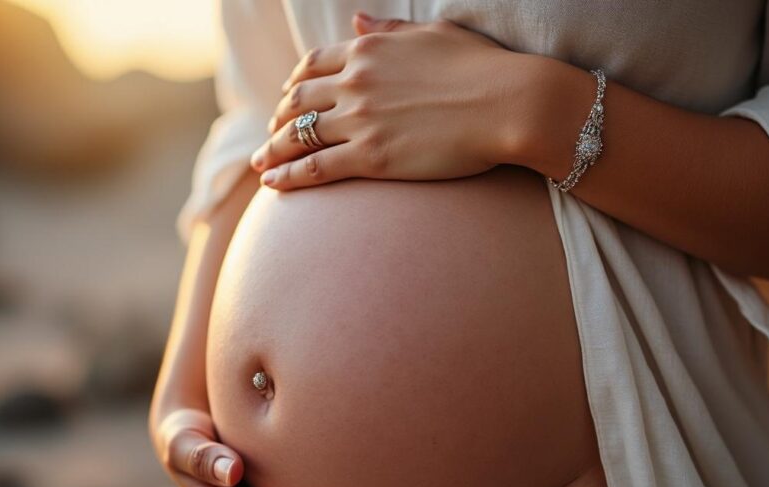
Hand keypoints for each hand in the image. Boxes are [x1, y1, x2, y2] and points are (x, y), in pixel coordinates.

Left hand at [250, 12, 517, 189]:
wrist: (508, 103)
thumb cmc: (483, 66)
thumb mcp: (432, 34)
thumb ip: (389, 29)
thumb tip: (357, 19)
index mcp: (369, 48)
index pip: (314, 65)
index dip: (295, 83)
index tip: (288, 97)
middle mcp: (356, 82)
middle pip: (298, 100)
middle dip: (278, 119)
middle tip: (270, 135)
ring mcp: (360, 120)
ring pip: (299, 135)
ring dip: (273, 151)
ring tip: (260, 165)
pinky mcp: (370, 157)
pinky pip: (315, 167)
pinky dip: (288, 176)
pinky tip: (273, 185)